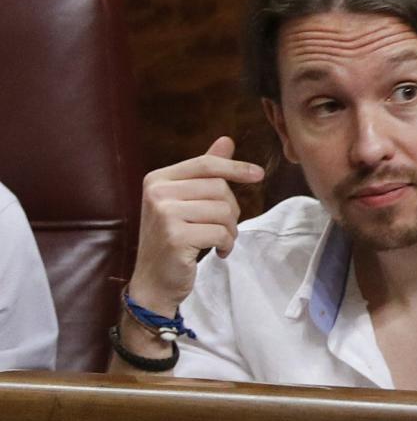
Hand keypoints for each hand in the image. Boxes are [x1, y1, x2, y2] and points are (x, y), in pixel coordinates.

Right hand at [128, 136, 264, 317]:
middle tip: (221, 227)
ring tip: (218, 240)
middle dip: (231, 210)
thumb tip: (226, 140)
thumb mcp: (185, 201)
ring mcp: (164, 214)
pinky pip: (221, 233)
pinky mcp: (175, 237)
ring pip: (223, 211)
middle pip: (219, 188)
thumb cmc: (174, 238)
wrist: (154, 280)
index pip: (206, 165)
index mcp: (158, 179)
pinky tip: (217, 252)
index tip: (258, 174)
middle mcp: (157, 193)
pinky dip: (226, 244)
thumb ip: (204, 172)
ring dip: (230, 230)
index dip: (235, 168)